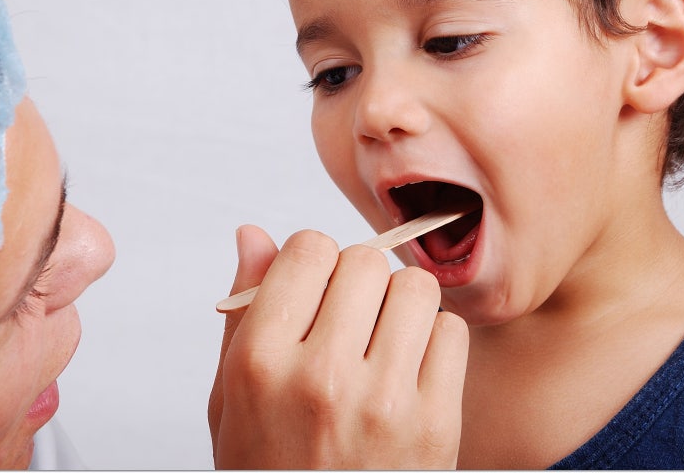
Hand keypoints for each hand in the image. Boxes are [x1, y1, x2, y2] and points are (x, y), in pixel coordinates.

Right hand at [209, 225, 468, 468]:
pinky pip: (453, 332)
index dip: (315, 261)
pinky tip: (410, 372)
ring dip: (401, 305)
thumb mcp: (230, 400)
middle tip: (351, 318)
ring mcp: (384, 401)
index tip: (316, 287)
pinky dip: (435, 342)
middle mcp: (321, 377)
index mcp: (261, 362)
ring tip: (382, 343)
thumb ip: (242, 314)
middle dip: (359, 280)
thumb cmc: (270, 470)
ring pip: (415, 288)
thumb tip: (254, 234)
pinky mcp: (435, 423)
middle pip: (366, 260)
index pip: (309, 248)